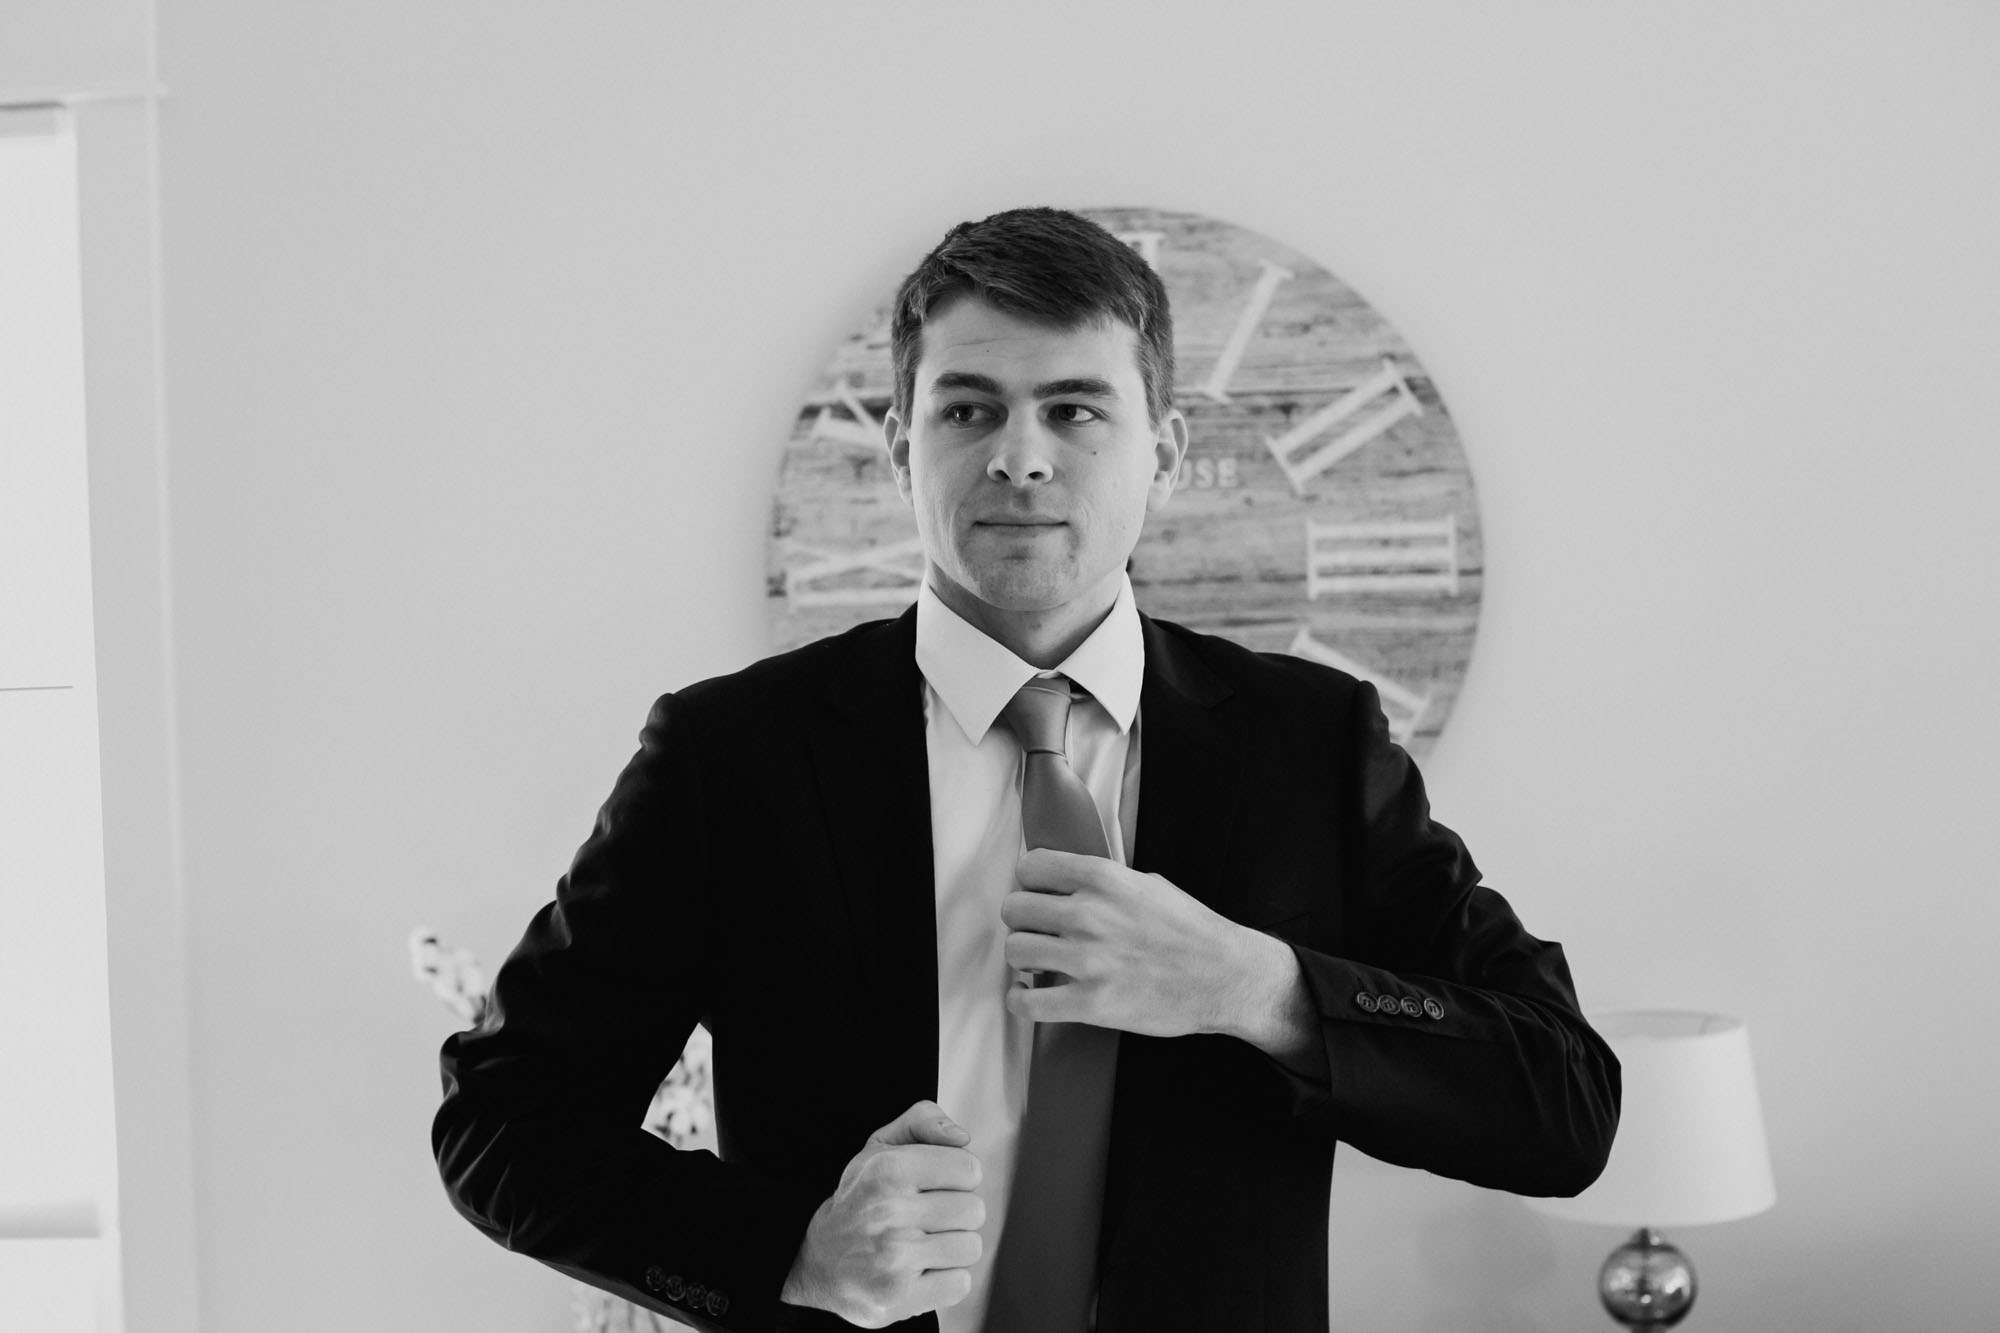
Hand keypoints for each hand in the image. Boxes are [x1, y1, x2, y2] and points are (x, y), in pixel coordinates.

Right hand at [779, 1099, 984, 1327]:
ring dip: (952, 1247)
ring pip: (970, 1247)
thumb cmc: (860, 1200)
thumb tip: (961, 1137)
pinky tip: (921, 1270)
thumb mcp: (880, 1147)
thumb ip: (922, 1122)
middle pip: (973, 1209)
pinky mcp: (899, 1297)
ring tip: (924, 1243)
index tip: (935, 1185)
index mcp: (887, 1169)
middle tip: (927, 1218)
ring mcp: (894, 1259)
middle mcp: (889, 1212)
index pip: (969, 1168)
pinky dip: (946, 1278)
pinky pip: (960, 1283)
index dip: (957, 1177)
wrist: (820, 1260)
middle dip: (955, 1213)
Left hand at [1002, 847, 1256, 1038]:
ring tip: (1039, 963)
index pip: (1030, 868)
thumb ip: (1103, 882)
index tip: (1036, 895)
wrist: (1226, 976)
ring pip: (1015, 951)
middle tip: (1038, 932)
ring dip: (1023, 958)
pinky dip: (1020, 1001)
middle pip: (1014, 909)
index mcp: (1102, 879)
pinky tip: (1029, 996)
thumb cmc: (1191, 930)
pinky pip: (1027, 1003)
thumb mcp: (1147, 884)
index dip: (1029, 883)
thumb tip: (1065, 883)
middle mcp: (1088, 915)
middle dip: (1023, 921)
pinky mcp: (1090, 1003)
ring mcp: (1087, 960)